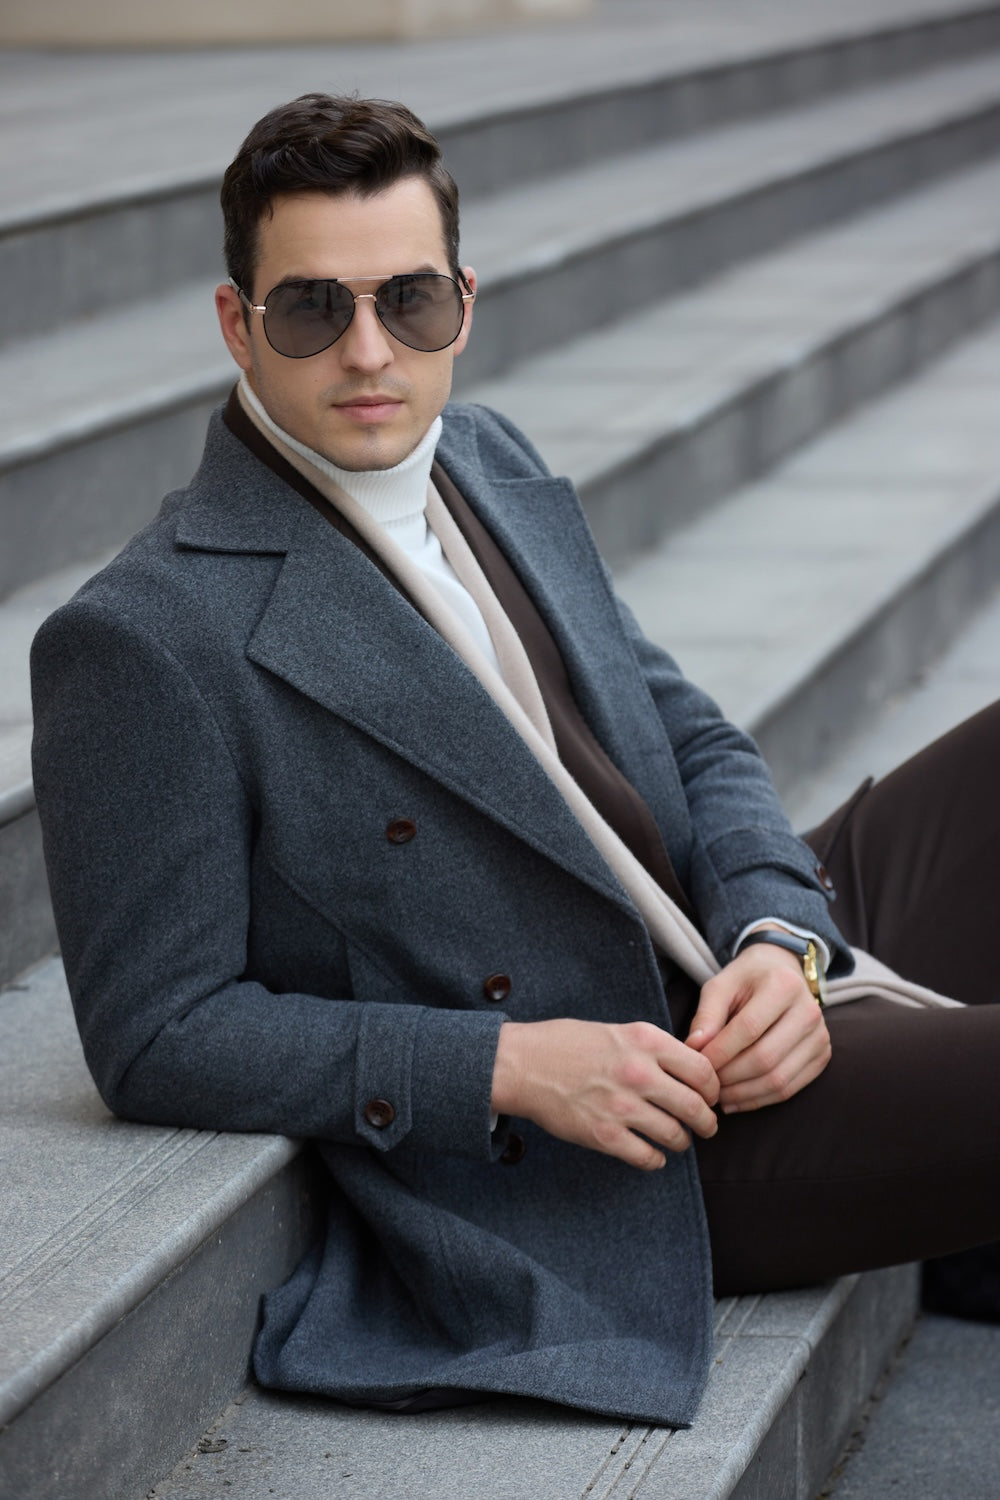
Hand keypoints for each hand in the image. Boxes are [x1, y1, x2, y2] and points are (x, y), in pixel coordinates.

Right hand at [491, 1017, 719, 1170]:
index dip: (713, 1088)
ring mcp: (621, 1106)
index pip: (703, 1070)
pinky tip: (653, 1154)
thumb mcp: (618, 1030)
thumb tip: (689, 1070)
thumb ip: (654, 1048)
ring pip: (676, 1135)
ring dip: (682, 1142)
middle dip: (707, 1122)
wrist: (524, 1064)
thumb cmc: (568, 1044)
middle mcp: (639, 1072)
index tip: (711, 1096)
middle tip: (707, 1126)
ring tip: (678, 1140)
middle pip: (696, 1106)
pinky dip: (656, 1160)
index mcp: (646, 1040)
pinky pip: (647, 1157)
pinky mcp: (604, 1135)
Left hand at [685, 941, 830, 1112]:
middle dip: (730, 1077)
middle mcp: (809, 1011)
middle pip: (765, 1058)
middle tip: (706, 1084)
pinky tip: (735, 1100)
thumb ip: (706, 1015)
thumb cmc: (747, 980)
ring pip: (778, 1079)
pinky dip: (759, 1100)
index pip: (748, 1028)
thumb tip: (694, 1049)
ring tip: (717, 1095)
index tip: (697, 1063)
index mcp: (784, 985)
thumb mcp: (720, 986)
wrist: (783, 974)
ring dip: (742, 1093)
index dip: (720, 1051)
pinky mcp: (822, 1056)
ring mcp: (821, 1036)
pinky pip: (790, 1089)